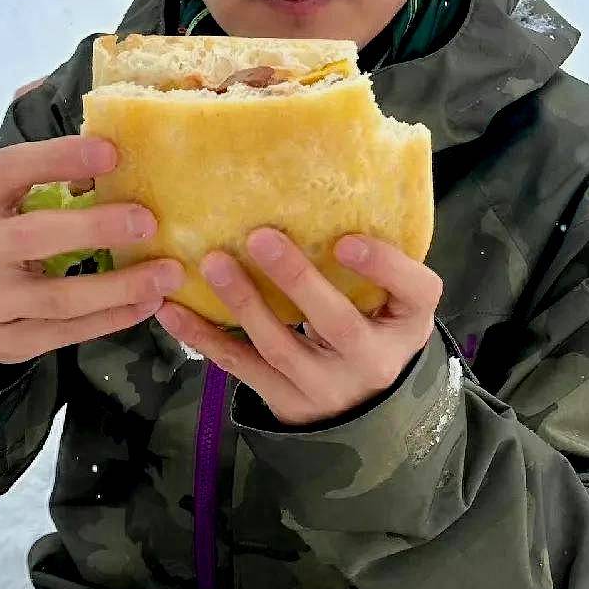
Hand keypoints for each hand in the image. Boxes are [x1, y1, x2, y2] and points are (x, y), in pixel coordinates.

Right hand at [0, 137, 183, 366]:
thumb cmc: (2, 234)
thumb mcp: (10, 197)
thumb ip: (53, 177)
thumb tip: (120, 160)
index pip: (12, 169)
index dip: (59, 158)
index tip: (111, 153)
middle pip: (35, 236)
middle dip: (96, 229)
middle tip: (149, 222)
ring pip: (59, 298)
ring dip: (120, 288)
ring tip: (167, 275)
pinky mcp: (6, 342)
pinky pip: (66, 333)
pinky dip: (112, 319)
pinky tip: (147, 304)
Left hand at [154, 230, 442, 427]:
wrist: (362, 407)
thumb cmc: (374, 326)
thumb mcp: (392, 300)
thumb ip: (372, 260)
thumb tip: (322, 181)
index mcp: (409, 323)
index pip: (415, 292)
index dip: (383, 266)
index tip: (346, 241)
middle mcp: (373, 360)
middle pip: (337, 323)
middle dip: (297, 280)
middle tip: (261, 236)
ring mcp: (327, 386)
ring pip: (281, 346)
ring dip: (243, 303)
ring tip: (213, 263)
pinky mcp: (286, 401)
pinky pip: (240, 366)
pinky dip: (204, 337)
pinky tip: (173, 310)